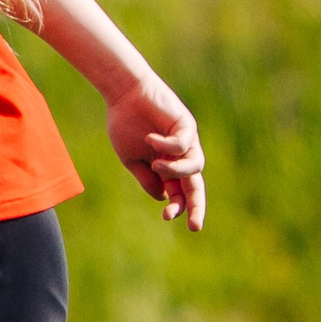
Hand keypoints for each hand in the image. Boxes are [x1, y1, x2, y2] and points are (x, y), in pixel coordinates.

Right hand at [105, 74, 206, 230]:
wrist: (124, 95)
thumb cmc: (125, 124)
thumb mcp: (132, 159)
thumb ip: (147, 179)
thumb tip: (163, 198)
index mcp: (167, 166)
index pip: (180, 192)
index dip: (178, 207)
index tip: (167, 217)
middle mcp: (180, 156)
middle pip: (195, 185)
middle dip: (196, 205)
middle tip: (195, 226)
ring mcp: (186, 140)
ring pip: (195, 166)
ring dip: (176, 172)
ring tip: (157, 166)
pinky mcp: (186, 125)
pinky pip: (183, 145)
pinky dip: (166, 147)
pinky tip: (150, 139)